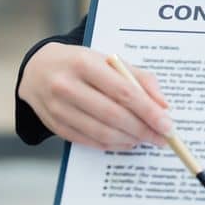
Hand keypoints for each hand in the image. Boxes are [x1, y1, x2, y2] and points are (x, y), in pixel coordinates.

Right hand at [18, 43, 172, 150]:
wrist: (38, 70)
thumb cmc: (80, 63)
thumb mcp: (107, 59)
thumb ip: (138, 78)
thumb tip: (162, 105)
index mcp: (84, 64)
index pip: (123, 91)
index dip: (148, 111)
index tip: (167, 124)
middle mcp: (68, 86)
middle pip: (114, 115)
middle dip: (143, 129)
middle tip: (161, 137)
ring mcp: (59, 108)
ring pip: (102, 132)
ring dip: (129, 140)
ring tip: (145, 139)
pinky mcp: (55, 126)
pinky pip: (89, 141)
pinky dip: (112, 145)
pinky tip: (126, 141)